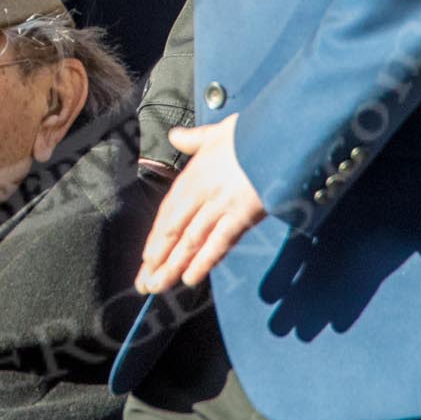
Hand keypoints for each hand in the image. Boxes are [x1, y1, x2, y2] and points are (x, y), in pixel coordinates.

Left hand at [134, 116, 265, 294]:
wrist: (277, 132)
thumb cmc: (249, 132)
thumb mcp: (215, 132)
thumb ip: (194, 139)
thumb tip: (176, 135)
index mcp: (193, 175)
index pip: (168, 213)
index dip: (156, 238)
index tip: (146, 259)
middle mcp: (201, 193)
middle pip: (172, 231)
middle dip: (157, 260)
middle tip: (143, 284)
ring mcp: (220, 205)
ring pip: (189, 241)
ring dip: (171, 266)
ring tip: (157, 286)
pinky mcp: (242, 214)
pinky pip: (218, 242)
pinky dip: (203, 261)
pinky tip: (189, 278)